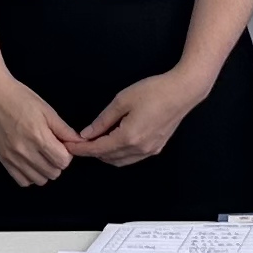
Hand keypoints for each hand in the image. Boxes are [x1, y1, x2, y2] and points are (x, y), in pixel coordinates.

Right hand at [0, 73, 82, 187]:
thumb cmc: (20, 99)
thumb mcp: (47, 111)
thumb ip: (64, 130)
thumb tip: (79, 142)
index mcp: (39, 137)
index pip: (63, 161)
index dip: (67, 154)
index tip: (62, 146)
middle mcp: (25, 150)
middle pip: (53, 172)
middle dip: (57, 162)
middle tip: (52, 149)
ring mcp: (13, 157)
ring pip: (39, 180)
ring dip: (45, 170)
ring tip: (41, 156)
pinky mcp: (4, 160)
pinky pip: (22, 181)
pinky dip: (30, 175)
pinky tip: (30, 162)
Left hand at [72, 68, 209, 172]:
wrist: (183, 91)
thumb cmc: (154, 91)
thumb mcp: (122, 100)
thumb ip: (103, 120)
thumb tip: (87, 134)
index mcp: (128, 137)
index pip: (98, 149)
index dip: (81, 149)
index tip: (69, 146)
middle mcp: (139, 149)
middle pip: (108, 158)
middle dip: (92, 152)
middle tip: (79, 142)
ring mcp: (150, 150)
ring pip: (120, 161)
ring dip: (105, 154)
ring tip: (95, 142)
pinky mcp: (157, 147)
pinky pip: (132, 158)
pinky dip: (119, 154)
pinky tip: (114, 142)